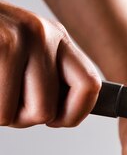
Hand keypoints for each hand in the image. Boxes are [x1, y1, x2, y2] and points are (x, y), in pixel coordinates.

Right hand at [0, 0, 100, 126]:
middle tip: (0, 97)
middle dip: (19, 118)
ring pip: (19, 115)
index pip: (90, 86)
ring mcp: (19, 37)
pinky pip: (0, 109)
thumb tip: (64, 115)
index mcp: (56, 37)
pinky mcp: (1, 46)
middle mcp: (43, 33)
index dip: (73, 114)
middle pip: (46, 111)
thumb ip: (43, 77)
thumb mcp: (18, 51)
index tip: (53, 120)